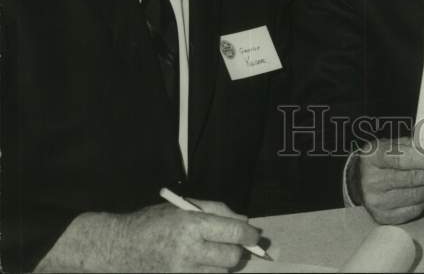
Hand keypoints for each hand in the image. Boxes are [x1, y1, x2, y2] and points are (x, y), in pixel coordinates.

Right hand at [37, 202, 260, 272]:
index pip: (234, 233)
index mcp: (191, 225)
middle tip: (237, 246)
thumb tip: (243, 222)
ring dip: (224, 265)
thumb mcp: (183, 206)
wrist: (118, 248)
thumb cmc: (152, 222)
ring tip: (216, 255)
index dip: (250, 236)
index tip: (255, 236)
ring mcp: (181, 272)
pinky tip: (203, 266)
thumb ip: (216, 210)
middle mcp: (188, 250)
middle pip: (231, 257)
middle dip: (239, 252)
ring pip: (220, 273)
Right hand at [355, 137, 423, 223]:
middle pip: (412, 179)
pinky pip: (412, 211)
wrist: (358, 180)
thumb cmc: (379, 158)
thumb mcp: (390, 144)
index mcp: (373, 157)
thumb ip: (411, 145)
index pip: (403, 160)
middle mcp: (372, 182)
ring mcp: (376, 202)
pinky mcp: (383, 217)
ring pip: (415, 196)